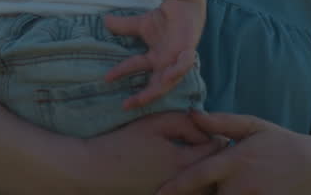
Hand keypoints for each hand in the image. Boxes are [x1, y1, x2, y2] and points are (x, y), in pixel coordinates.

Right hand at [76, 110, 222, 194]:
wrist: (94, 171)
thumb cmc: (123, 142)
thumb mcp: (154, 124)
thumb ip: (186, 123)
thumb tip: (207, 129)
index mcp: (181, 163)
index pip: (216, 149)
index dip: (215, 135)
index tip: (207, 129)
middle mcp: (181, 186)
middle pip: (214, 173)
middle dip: (214, 157)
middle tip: (206, 144)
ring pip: (203, 189)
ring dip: (204, 174)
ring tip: (197, 161)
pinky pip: (187, 194)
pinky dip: (190, 186)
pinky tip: (182, 176)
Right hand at [104, 0, 203, 108]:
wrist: (185, 4)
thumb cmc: (166, 18)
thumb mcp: (141, 24)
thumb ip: (124, 26)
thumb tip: (105, 20)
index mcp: (155, 58)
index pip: (135, 66)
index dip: (121, 72)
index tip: (106, 78)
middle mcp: (165, 63)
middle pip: (155, 86)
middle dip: (142, 96)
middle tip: (127, 104)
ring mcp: (177, 59)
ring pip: (170, 81)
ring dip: (159, 88)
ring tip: (145, 97)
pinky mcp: (188, 50)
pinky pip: (185, 64)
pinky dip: (178, 70)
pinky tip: (168, 75)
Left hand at [157, 111, 310, 194]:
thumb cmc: (281, 144)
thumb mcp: (254, 126)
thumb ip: (222, 122)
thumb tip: (192, 114)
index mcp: (235, 159)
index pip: (197, 176)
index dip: (176, 187)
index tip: (158, 194)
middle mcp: (241, 183)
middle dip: (197, 194)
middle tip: (180, 192)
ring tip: (217, 185)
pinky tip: (233, 193)